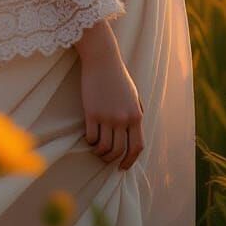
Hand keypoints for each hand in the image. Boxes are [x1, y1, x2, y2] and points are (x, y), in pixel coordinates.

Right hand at [76, 23, 144, 170]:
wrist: (103, 58)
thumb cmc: (118, 75)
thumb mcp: (133, 94)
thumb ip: (136, 112)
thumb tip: (135, 131)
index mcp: (136, 115)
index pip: (137, 147)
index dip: (130, 161)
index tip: (122, 167)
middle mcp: (123, 118)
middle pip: (119, 151)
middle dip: (111, 160)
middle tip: (105, 159)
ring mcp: (107, 116)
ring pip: (104, 147)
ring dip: (99, 153)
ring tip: (96, 149)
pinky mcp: (92, 112)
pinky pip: (91, 137)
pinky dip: (89, 142)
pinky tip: (88, 138)